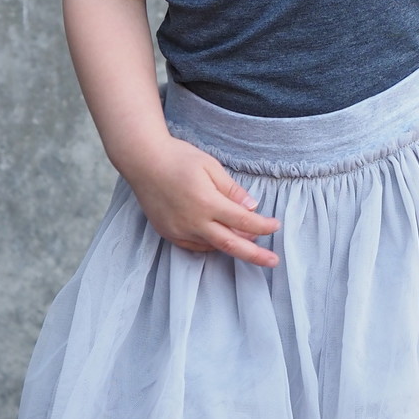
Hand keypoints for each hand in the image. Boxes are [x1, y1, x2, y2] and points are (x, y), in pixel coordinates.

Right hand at [131, 137, 281, 266]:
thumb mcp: (210, 166)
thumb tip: (252, 208)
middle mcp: (193, 221)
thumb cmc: (178, 158)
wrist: (142, 161)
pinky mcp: (168, 233)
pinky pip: (195, 246)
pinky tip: (221, 237)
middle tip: (273, 261)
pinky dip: (212, 245)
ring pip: (213, 246)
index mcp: (207, 202)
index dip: (262, 225)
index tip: (275, 226)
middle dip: (255, 254)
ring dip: (233, 245)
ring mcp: (179, 230)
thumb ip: (232, 189)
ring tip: (249, 241)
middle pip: (231, 244)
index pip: (243, 220)